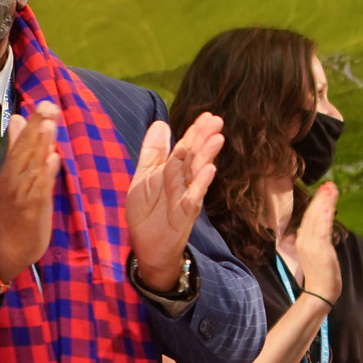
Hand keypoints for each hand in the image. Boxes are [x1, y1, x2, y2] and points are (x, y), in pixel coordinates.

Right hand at [0, 100, 61, 283]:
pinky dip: (46, 174)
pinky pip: (39, 190)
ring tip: (49, 125)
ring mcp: (23, 193)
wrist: (5, 247)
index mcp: (13, 170)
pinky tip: (54, 159)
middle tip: (48, 105)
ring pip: (32, 166)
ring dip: (40, 145)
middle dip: (38, 127)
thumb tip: (20, 119)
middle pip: (26, 149)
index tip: (44, 102)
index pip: (23, 142)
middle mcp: (16, 178)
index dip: (34, 122)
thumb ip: (18, 146)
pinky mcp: (33, 209)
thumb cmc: (15, 209)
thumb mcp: (15, 175)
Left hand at [128, 111, 223, 292]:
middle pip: (193, 157)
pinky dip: (200, 184)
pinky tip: (209, 170)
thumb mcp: (144, 176)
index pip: (185, 147)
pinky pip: (193, 198)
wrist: (146, 247)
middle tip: (217, 120)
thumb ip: (153, 152)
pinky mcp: (183, 216)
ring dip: (207, 156)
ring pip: (196, 174)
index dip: (194, 131)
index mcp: (172, 172)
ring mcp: (185, 198)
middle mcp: (182, 183)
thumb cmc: (147, 212)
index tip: (207, 115)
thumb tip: (162, 123)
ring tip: (217, 138)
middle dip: (204, 138)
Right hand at [293, 182, 343, 305]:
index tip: (325, 190)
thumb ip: (318, 240)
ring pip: (316, 218)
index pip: (309, 217)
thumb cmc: (321, 275)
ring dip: (323, 202)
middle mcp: (304, 239)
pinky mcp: (319, 249)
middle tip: (329, 184)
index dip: (317, 203)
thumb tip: (321, 229)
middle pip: (312, 214)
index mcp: (303, 240)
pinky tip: (328, 206)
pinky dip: (324, 216)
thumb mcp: (318, 253)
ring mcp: (311, 244)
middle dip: (320, 198)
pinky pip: (321, 229)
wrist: (319, 293)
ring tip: (330, 188)